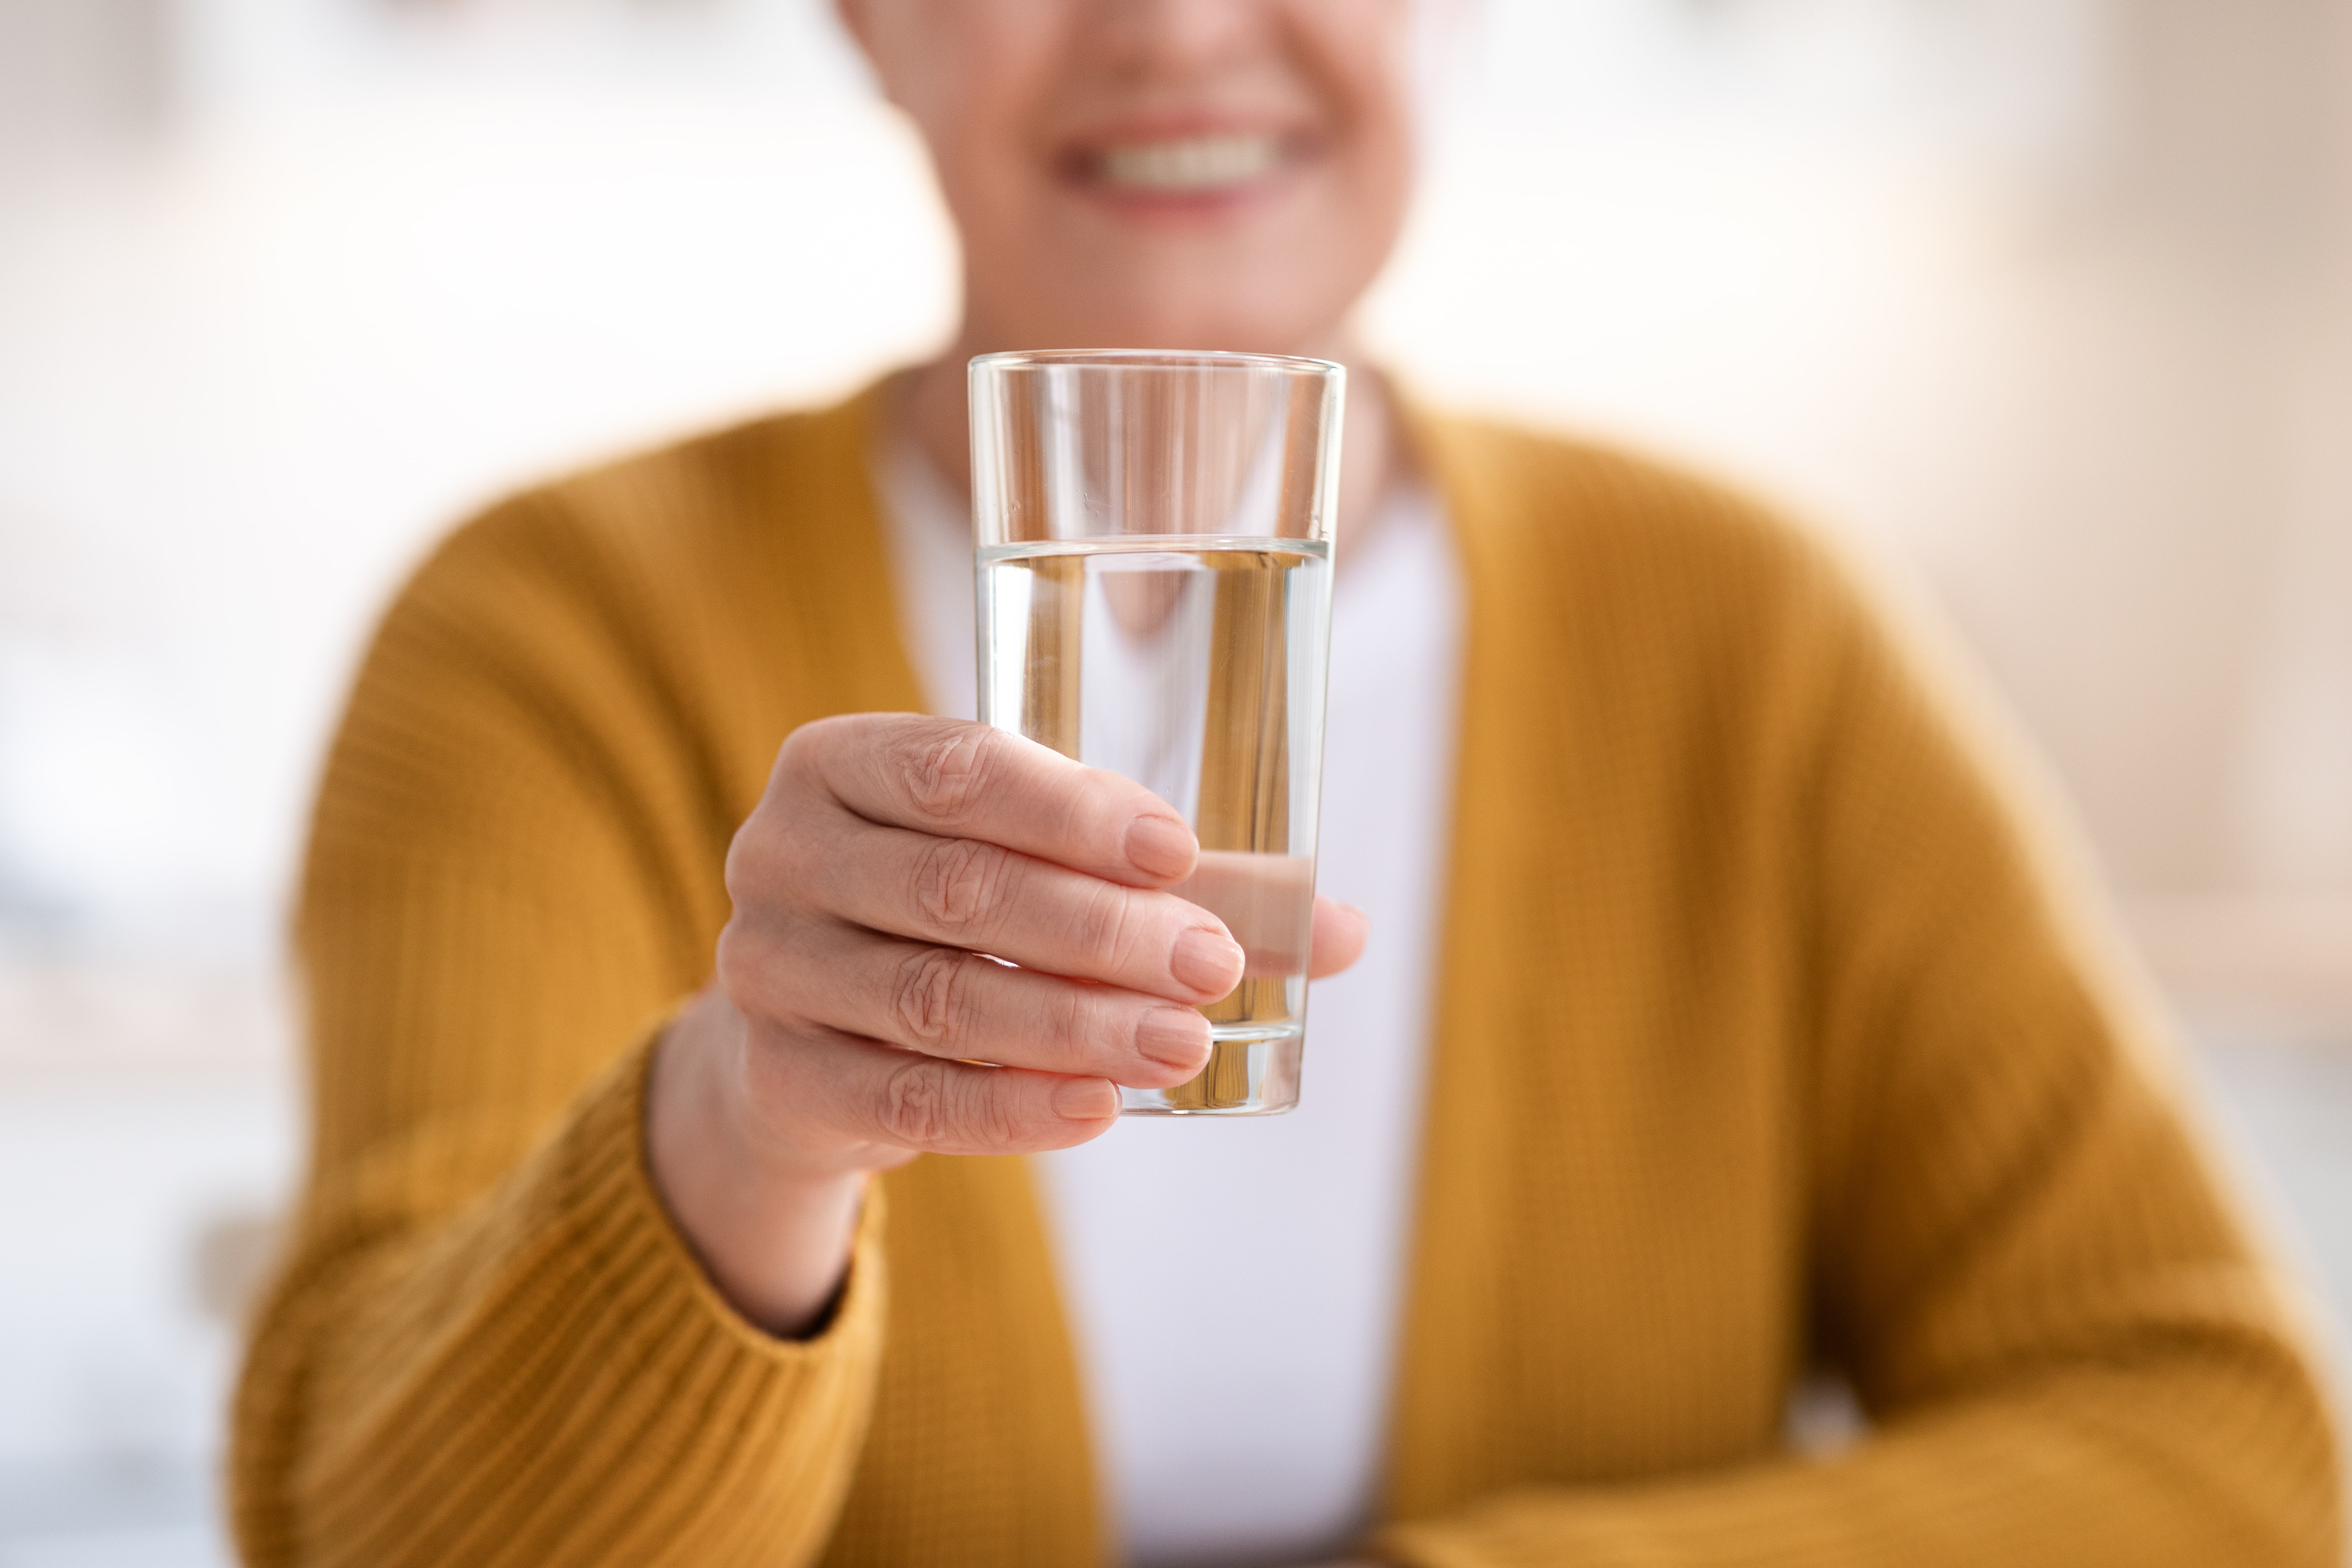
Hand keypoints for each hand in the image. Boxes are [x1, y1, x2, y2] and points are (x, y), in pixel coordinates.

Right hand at [649, 715, 1368, 1333]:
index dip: (1071, 811)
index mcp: (841, 762)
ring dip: (1075, 1024)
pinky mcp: (781, 1075)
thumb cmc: (954, 919)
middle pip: (958, 889)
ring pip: (940, 998)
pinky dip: (1012, 1108)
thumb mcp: (1042, 872)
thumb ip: (1182, 887)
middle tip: (1212, 965)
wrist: (818, 1039)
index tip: (1178, 852)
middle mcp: (780, 851)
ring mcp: (767, 966)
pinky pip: (908, 1097)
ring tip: (1184, 1043)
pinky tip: (1098, 1109)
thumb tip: (1345, 929)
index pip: (958, 768)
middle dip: (1100, 931)